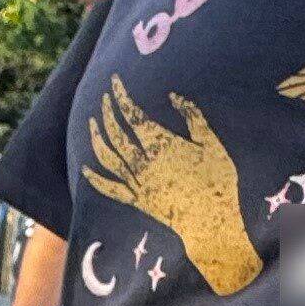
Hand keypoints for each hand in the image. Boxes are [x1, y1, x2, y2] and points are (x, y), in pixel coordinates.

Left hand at [81, 77, 261, 294]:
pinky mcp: (136, 201)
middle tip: (105, 98)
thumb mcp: (213, 144)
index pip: (132, 115)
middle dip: (107, 112)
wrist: (213, 223)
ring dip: (97, 138)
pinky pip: (109, 188)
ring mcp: (137, 183)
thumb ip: (193, 117)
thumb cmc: (219, 181)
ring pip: (107, 157)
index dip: (120, 97)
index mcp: (161, 144)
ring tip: (92, 123)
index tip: (114, 82)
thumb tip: (173, 96)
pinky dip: (95, 179)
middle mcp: (143, 162)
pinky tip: (85, 169)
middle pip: (116, 132)